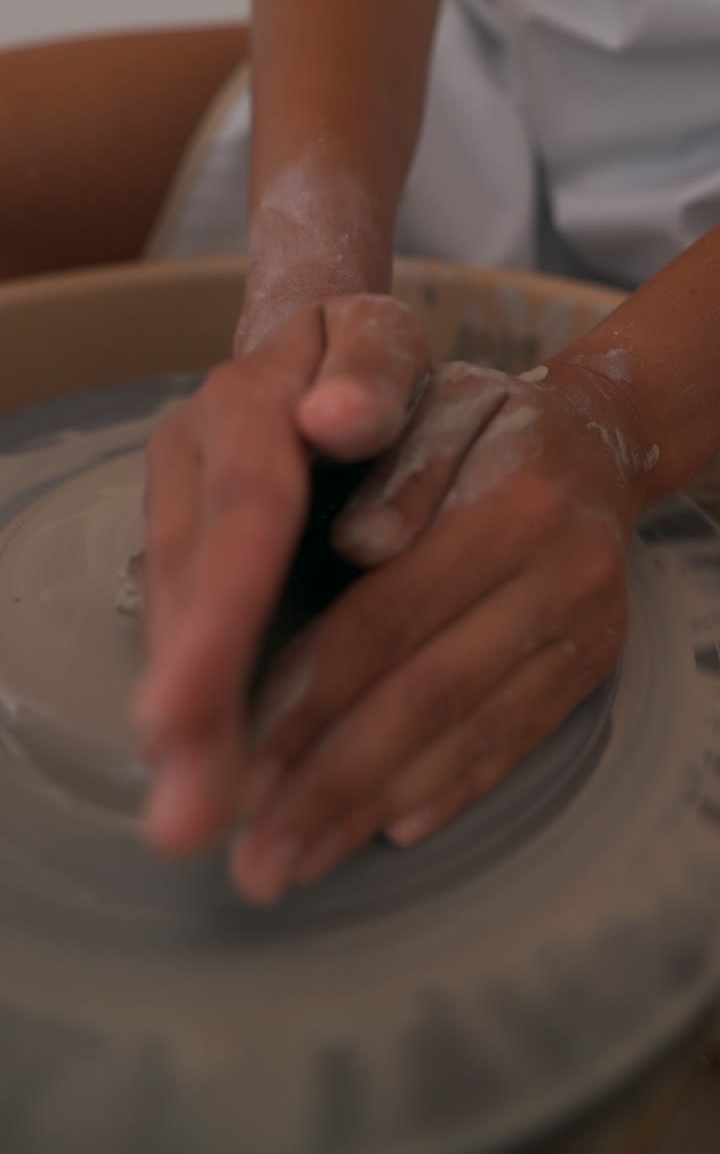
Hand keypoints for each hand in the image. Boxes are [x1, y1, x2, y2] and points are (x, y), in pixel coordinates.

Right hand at [132, 293, 428, 852]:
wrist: (319, 356)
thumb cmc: (365, 356)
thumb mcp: (379, 337)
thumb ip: (370, 368)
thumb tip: (338, 419)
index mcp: (247, 406)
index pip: (243, 513)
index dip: (219, 613)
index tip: (185, 713)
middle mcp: (198, 466)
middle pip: (191, 588)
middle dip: (189, 701)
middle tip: (186, 817)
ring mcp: (189, 513)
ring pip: (180, 622)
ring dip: (188, 727)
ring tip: (191, 822)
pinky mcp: (198, 557)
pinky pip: (197, 635)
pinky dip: (205, 709)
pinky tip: (210, 778)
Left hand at [232, 360, 649, 901]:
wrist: (600, 439)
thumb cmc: (483, 421)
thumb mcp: (436, 406)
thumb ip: (397, 471)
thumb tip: (356, 547)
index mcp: (511, 503)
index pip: (388, 616)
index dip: (308, 698)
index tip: (236, 767)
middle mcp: (561, 573)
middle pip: (427, 694)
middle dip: (331, 783)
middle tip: (255, 860)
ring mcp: (585, 628)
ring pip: (470, 733)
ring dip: (376, 807)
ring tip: (297, 862)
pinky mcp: (594, 666)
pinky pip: (519, 741)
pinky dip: (451, 791)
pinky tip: (388, 832)